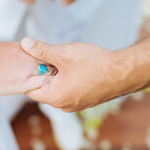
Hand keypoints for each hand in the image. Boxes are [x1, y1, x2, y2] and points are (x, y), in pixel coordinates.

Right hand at [0, 42, 55, 95]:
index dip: (52, 59)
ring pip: (50, 75)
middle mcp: (28, 58)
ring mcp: (26, 71)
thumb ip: (19, 52)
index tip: (53, 64)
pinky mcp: (21, 86)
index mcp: (24, 48)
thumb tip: (25, 54)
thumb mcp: (4, 48)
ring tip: (55, 85)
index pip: (47, 52)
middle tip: (59, 76)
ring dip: (53, 79)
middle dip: (56, 68)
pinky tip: (46, 92)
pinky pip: (41, 86)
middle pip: (52, 62)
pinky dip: (45, 88)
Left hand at [20, 38, 147, 111]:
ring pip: (58, 87)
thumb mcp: (63, 54)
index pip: (30, 89)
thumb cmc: (96, 64)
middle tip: (49, 55)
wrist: (125, 72)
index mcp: (56, 98)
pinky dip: (68, 77)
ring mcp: (76, 104)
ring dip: (57, 73)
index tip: (31, 59)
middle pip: (44, 88)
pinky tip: (76, 66)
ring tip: (65, 59)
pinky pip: (70, 89)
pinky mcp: (86, 99)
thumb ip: (41, 50)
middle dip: (44, 71)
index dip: (28, 73)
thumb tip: (25, 44)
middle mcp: (65, 105)